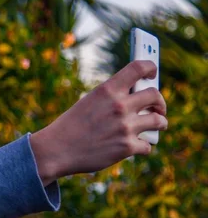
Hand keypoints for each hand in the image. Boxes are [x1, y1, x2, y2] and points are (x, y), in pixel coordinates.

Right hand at [30, 60, 167, 185]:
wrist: (56, 150)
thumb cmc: (71, 125)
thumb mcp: (89, 102)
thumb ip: (112, 98)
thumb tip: (137, 97)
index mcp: (107, 90)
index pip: (139, 68)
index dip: (151, 67)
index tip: (152, 73)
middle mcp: (119, 106)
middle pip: (155, 95)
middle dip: (160, 102)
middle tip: (158, 107)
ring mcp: (125, 127)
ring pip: (159, 121)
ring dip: (160, 123)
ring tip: (157, 125)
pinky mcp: (127, 147)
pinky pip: (147, 145)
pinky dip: (143, 146)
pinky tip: (135, 146)